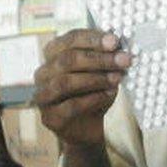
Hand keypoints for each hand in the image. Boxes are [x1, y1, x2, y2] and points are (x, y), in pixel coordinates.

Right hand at [33, 30, 131, 146]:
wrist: (87, 127)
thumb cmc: (93, 93)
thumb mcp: (103, 71)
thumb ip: (107, 58)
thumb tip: (120, 47)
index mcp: (54, 54)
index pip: (70, 39)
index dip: (93, 39)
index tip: (115, 41)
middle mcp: (43, 73)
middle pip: (68, 60)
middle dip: (99, 59)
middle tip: (123, 61)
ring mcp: (43, 95)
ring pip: (65, 82)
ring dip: (95, 79)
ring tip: (116, 79)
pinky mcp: (49, 117)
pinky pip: (70, 106)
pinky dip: (92, 99)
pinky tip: (107, 95)